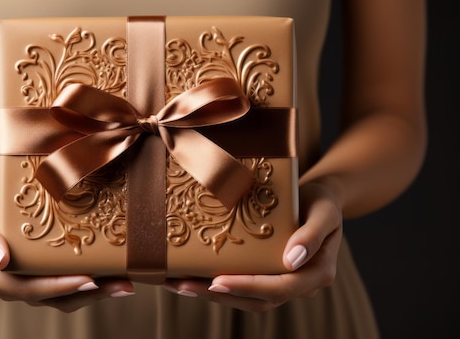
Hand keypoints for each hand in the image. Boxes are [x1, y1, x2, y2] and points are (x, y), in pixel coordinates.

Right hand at [0, 184, 134, 311]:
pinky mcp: (48, 276)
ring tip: (124, 285)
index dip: (57, 286)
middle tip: (117, 285)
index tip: (87, 279)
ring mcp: (32, 283)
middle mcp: (14, 285)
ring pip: (65, 298)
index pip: (26, 288)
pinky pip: (71, 288)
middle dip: (86, 293)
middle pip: (52, 297)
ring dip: (97, 294)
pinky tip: (117, 278)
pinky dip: (95, 285)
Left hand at [162, 181, 342, 311]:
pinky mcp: (265, 275)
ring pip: (244, 298)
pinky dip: (213, 283)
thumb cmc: (321, 201)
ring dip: (209, 294)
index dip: (247, 287)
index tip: (217, 282)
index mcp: (315, 273)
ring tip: (176, 284)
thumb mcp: (325, 211)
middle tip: (183, 285)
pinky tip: (186, 276)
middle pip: (256, 300)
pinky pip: (240, 285)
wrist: (319, 200)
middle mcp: (297, 284)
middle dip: (218, 295)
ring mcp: (280, 282)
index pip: (280, 288)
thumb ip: (312, 234)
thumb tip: (292, 260)